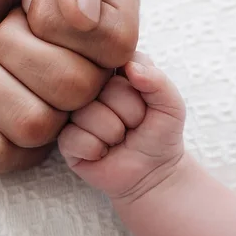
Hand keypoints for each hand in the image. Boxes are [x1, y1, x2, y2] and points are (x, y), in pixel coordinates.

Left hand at [0, 0, 139, 172]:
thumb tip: (89, 17)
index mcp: (97, 19)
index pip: (118, 45)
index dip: (59, 21)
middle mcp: (81, 71)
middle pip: (79, 88)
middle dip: (14, 46)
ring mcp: (46, 113)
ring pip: (38, 124)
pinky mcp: (8, 147)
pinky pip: (2, 153)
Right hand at [58, 53, 185, 203]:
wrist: (153, 173)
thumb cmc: (160, 134)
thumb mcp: (171, 104)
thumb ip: (158, 80)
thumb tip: (129, 66)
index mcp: (111, 71)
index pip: (116, 62)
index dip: (138, 88)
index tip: (145, 102)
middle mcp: (88, 88)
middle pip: (104, 89)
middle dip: (129, 113)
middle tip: (133, 125)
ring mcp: (73, 114)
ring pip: (89, 114)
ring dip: (113, 134)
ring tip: (119, 139)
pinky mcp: (65, 140)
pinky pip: (74, 138)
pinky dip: (96, 150)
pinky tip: (103, 153)